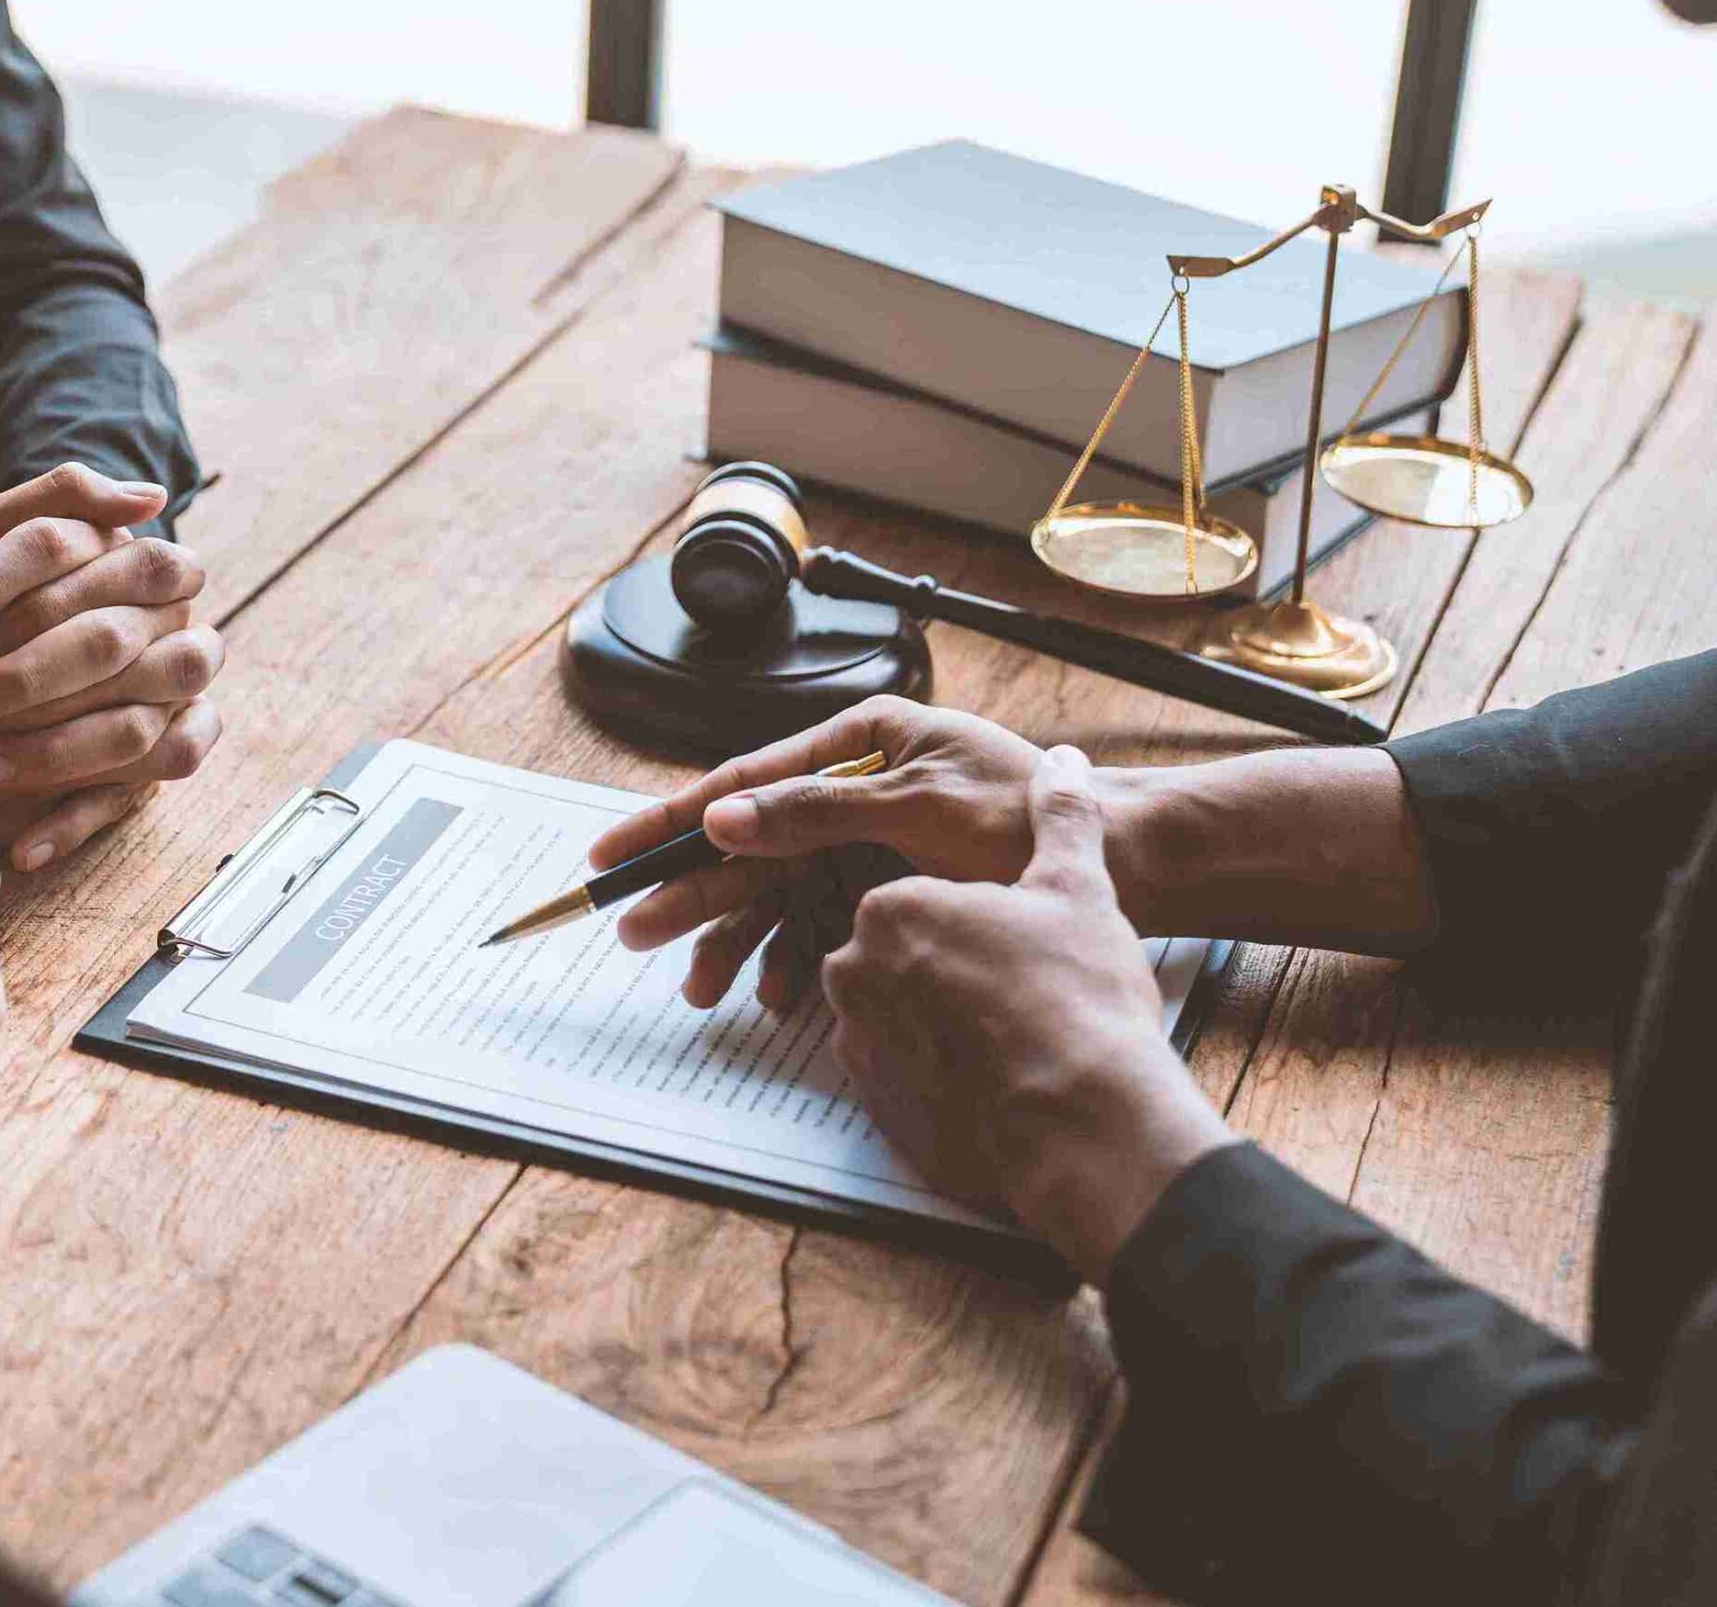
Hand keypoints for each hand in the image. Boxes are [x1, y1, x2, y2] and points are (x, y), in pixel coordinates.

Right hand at [590, 698, 1056, 1009]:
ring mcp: (871, 841)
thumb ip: (818, 810)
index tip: (612, 853)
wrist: (1123, 867)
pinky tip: (773, 993)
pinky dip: (793, 959)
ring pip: (778, 894)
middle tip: (631, 930)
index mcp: (863, 741)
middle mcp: (859, 786)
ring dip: (736, 940)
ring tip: (699, 986)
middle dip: (689, 892)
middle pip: (749, 845)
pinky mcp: (889, 888)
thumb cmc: (1032, 821)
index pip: (745, 782)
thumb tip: (726, 818)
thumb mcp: (919, 806)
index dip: (672, 822)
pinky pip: (819, 925)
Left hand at [819, 748, 1232, 1278]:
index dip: (976, 921)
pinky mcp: (878, 1110)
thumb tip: (1063, 767)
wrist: (1082, 1121)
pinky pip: (901, 1077)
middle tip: (1025, 992)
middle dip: (956, 973)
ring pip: (899, 1017)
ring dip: (945, 1025)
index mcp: (892, 909)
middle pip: (901, 959)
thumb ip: (1061, 818)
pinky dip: (939, 1077)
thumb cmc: (1077, 999)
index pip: (915, 901)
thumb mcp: (1077, 888)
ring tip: (1018, 1038)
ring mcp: (861, 1045)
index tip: (1017, 941)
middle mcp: (856, 974)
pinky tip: (996, 1079)